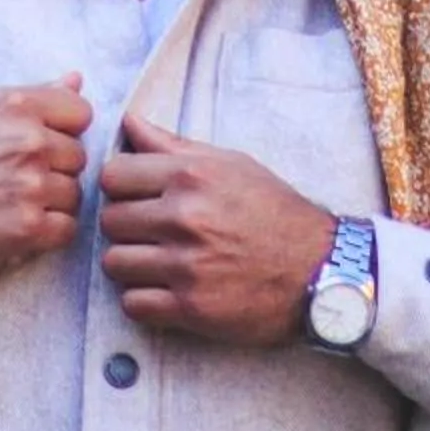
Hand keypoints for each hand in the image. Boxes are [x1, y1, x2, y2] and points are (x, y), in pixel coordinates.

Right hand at [0, 75, 92, 330]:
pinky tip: (17, 227)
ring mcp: (29, 186)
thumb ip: (32, 95)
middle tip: (16, 180)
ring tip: (12, 204)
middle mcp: (27, 142)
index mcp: (16, 107)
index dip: (63, 132)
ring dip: (51, 203)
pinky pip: (67, 228)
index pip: (80, 113)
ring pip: (73, 194)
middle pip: (78, 157)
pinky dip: (47, 233)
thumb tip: (77, 80)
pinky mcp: (27, 228)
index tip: (40, 146)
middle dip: (54, 170)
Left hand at [98, 116, 334, 346]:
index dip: (121, 187)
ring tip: (156, 262)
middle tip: (150, 233)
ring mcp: (186, 265)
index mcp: (191, 176)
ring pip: (114, 263)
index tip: (136, 197)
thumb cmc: (274, 211)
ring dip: (131, 265)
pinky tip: (165, 290)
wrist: (319, 269)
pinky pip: (133, 303)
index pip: (113, 176)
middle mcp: (185, 217)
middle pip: (110, 220)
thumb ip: (173, 146)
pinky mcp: (190, 307)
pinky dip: (144, 299)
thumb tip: (129, 123)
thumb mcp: (231, 164)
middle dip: (125, 227)